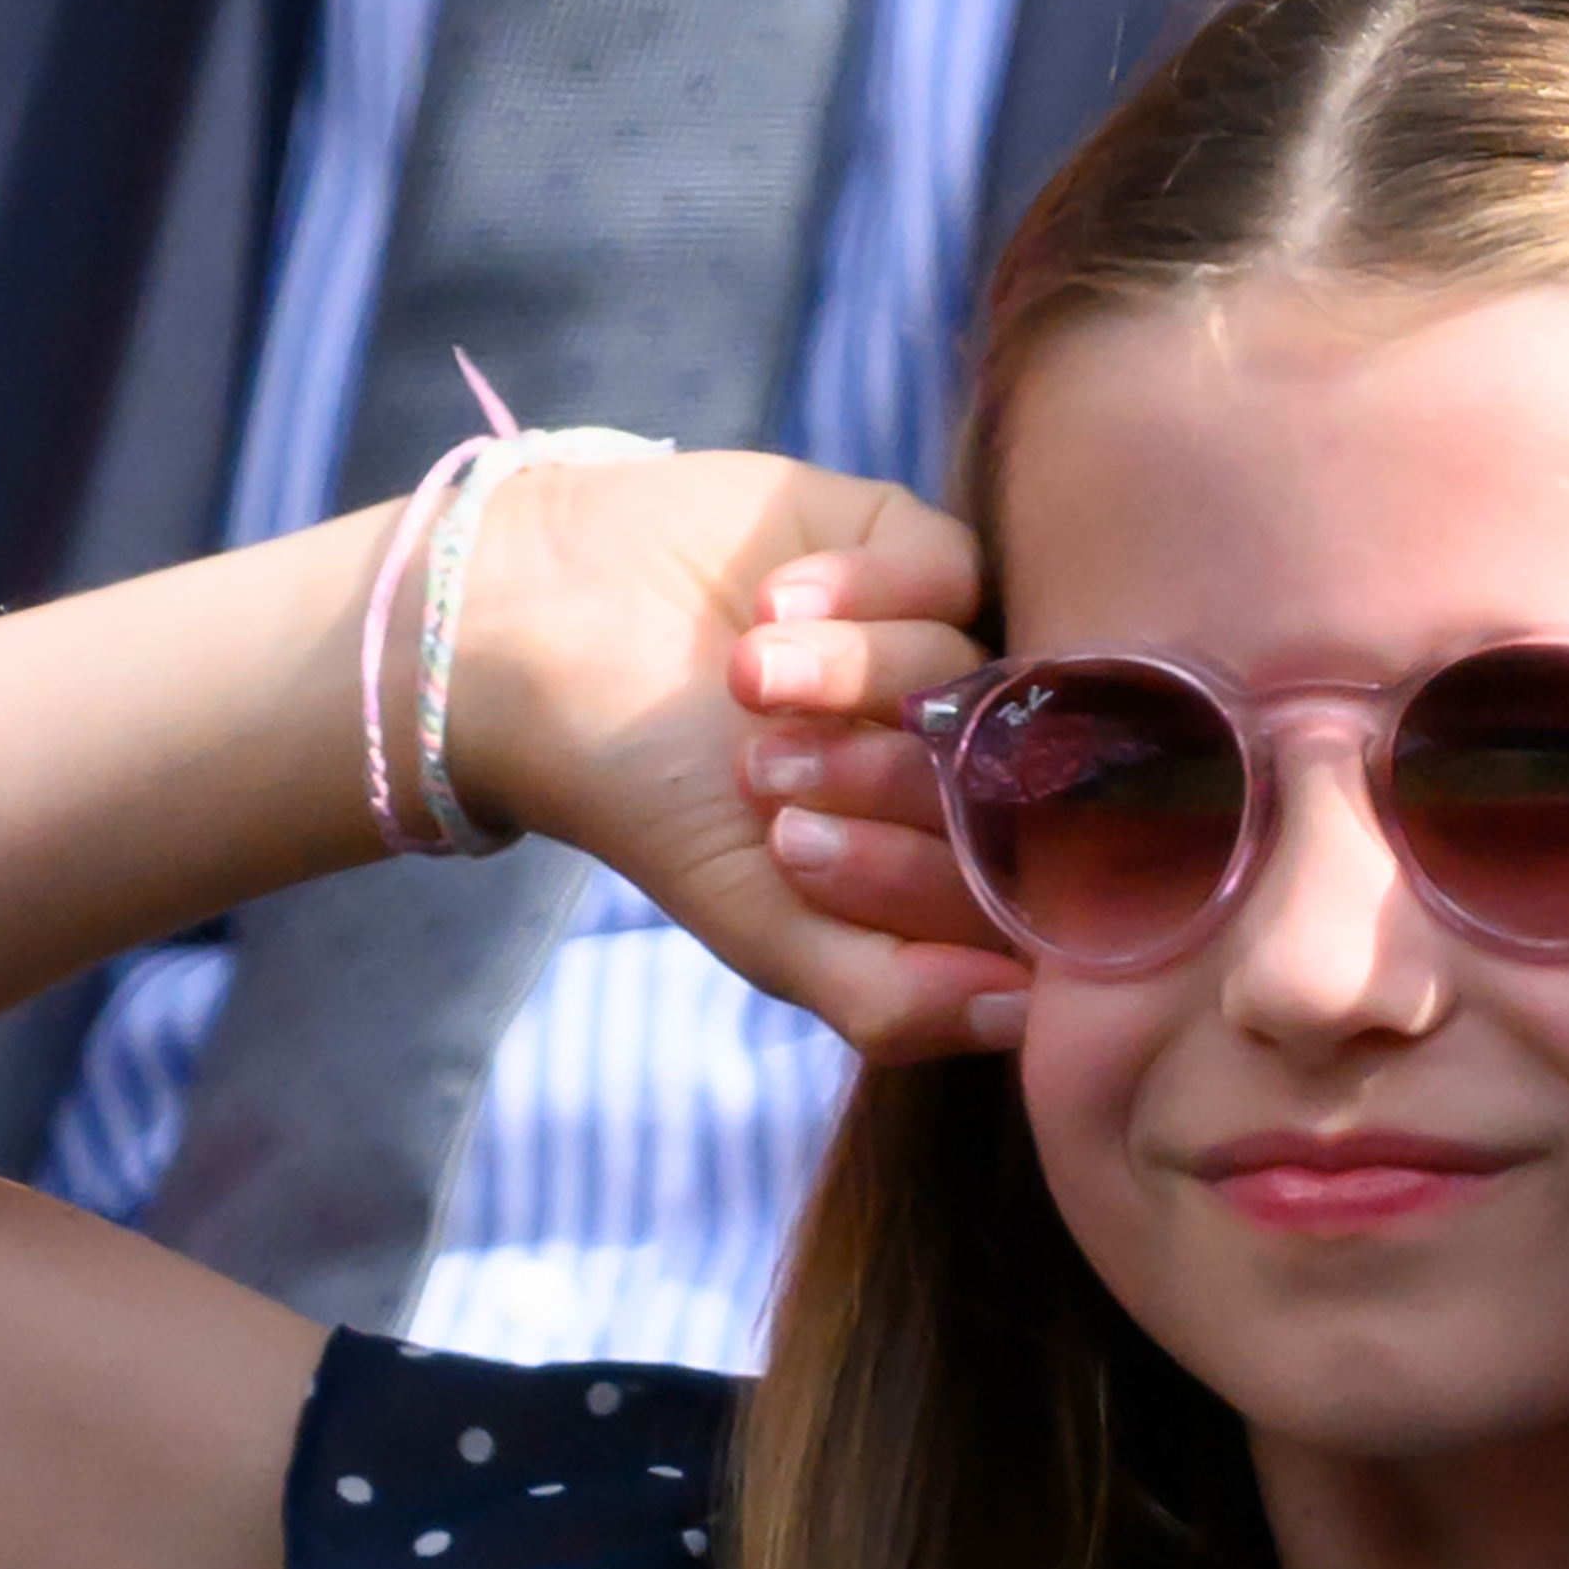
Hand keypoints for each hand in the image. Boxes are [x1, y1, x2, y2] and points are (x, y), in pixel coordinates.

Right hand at [447, 451, 1026, 1059]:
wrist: (538, 638)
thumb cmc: (654, 800)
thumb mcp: (761, 923)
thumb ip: (892, 998)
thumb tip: (1030, 1020)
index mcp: (944, 859)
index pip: (1015, 886)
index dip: (914, 872)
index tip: (791, 851)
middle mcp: (961, 756)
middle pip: (1006, 774)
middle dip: (877, 776)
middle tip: (762, 770)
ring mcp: (947, 647)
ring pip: (970, 665)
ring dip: (848, 674)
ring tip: (745, 676)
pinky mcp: (916, 548)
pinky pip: (951, 570)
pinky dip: (858, 593)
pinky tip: (768, 603)